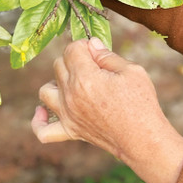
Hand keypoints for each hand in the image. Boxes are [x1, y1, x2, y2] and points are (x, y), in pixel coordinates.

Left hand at [32, 38, 182, 182]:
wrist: (143, 139)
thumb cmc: (141, 103)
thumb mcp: (131, 71)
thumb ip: (108, 56)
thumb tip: (92, 44)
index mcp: (85, 77)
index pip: (72, 49)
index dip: (85, 45)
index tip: (98, 52)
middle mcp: (71, 95)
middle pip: (58, 65)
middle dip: (74, 60)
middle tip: (95, 66)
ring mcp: (68, 115)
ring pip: (45, 91)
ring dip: (56, 82)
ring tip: (75, 83)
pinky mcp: (70, 132)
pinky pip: (43, 130)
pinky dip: (39, 121)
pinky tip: (43, 111)